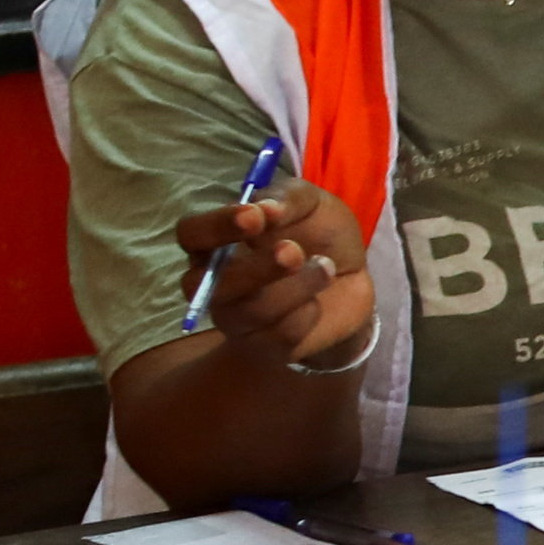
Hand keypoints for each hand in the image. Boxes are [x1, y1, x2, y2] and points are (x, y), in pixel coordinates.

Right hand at [182, 183, 376, 371]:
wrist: (352, 277)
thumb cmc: (317, 233)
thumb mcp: (310, 202)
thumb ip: (286, 199)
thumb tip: (266, 208)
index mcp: (215, 241)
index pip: (191, 234)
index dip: (217, 226)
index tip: (255, 217)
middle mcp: (215, 282)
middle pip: (202, 284)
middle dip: (252, 267)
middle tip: (292, 251)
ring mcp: (236, 318)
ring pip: (249, 311)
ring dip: (296, 287)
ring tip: (326, 266)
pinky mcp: (266, 346)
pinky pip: (281, 335)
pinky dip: (308, 313)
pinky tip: (318, 300)